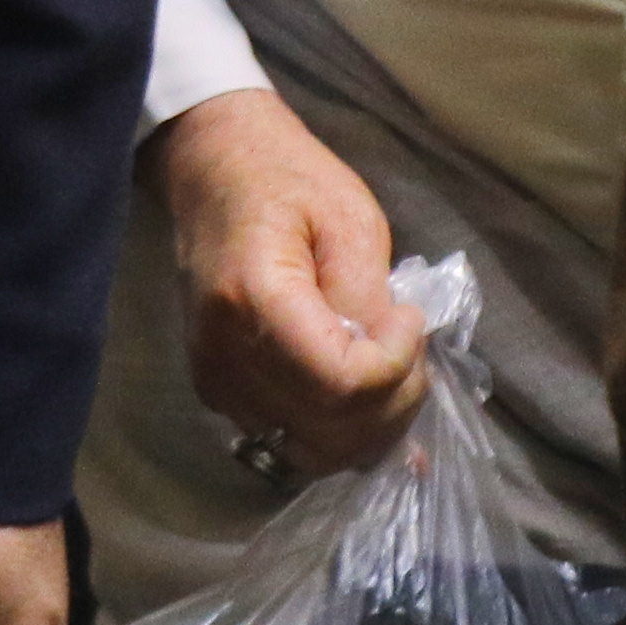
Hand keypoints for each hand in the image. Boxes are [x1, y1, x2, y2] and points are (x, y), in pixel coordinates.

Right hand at [150, 88, 429, 475]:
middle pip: (329, 432)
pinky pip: (294, 441)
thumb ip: (368, 297)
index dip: (394, 367)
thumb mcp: (349, 217)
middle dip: (394, 401)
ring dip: (372, 427)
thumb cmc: (286, 179)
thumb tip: (389, 363)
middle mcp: (224, 357)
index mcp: (253, 299)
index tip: (411, 318)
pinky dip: (343, 434)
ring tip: (393, 369)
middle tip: (412, 345)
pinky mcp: (222, 395)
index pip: (339, 384)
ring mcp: (216, 384)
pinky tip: (372, 397)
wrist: (213, 172)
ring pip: (314, 452)